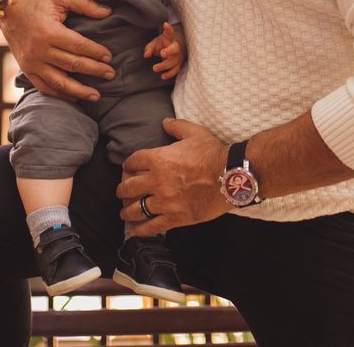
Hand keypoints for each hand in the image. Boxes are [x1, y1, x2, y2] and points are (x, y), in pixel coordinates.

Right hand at [0, 0, 113, 101]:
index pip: (78, 46)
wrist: (8, 12)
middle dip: (94, 70)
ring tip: (97, 96)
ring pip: (59, 82)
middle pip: (72, 64)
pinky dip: (60, 94)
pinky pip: (44, 87)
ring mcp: (32, 63)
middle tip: (111, 74)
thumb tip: (108, 11)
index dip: (96, 53)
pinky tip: (75, 97)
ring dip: (79, 91)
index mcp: (49, 31)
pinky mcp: (27, 70)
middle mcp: (39, 50)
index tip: (109, 57)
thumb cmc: (37, 2)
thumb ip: (84, 3)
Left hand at [117, 119, 230, 237]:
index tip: (127, 169)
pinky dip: (140, 230)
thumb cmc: (214, 154)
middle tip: (122, 192)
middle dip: (121, 190)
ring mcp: (165, 201)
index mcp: (159, 159)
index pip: (132, 162)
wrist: (231, 176)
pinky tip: (135, 231)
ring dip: (126, 211)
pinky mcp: (175, 217)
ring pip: (136, 210)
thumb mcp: (195, 133)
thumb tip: (165, 122)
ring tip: (124, 213)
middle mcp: (158, 181)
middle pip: (128, 188)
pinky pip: (151, 226)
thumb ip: (176, 126)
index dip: (127, 166)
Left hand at [143, 23, 184, 79]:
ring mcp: (178, 57)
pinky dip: (169, 74)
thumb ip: (149, 48)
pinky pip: (175, 70)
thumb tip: (146, 55)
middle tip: (161, 53)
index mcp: (170, 39)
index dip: (168, 29)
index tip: (165, 24)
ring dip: (165, 65)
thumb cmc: (164, 45)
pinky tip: (162, 76)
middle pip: (175, 49)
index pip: (170, 33)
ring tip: (155, 68)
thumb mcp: (155, 43)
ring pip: (174, 61)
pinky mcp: (178, 65)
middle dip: (168, 51)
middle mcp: (176, 47)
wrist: (177, 49)